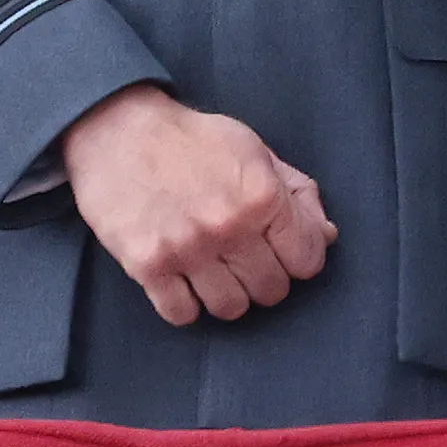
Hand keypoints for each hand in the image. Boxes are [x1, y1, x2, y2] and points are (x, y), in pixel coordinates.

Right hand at [58, 83, 335, 325]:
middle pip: (272, 290)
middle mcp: (229, 227)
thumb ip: (297, 194)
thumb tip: (326, 235)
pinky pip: (182, 315)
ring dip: (228, 294)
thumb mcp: (256, 151)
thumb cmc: (193, 141)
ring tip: (216, 271)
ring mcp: (186, 250)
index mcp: (263, 195)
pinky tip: (185, 281)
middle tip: (247, 259)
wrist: (119, 132)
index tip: (283, 251)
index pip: (308, 260)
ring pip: (231, 309)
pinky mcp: (147, 266)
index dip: (300, 258)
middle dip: (265, 277)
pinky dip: (187, 305)